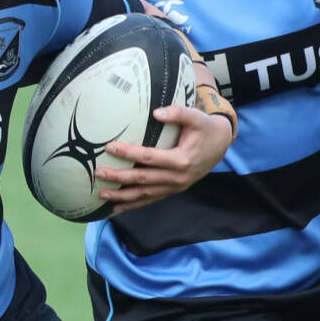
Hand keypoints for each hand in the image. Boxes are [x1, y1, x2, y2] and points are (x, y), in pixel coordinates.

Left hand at [94, 104, 231, 213]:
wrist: (220, 145)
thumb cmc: (205, 129)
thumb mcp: (196, 117)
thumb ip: (177, 113)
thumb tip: (156, 112)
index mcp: (181, 160)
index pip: (149, 157)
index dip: (128, 153)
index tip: (110, 147)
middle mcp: (177, 178)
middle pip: (143, 180)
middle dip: (119, 178)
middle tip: (99, 173)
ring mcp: (175, 187)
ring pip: (144, 195)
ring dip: (122, 196)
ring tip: (101, 195)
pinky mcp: (172, 191)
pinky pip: (150, 200)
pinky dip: (133, 205)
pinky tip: (116, 208)